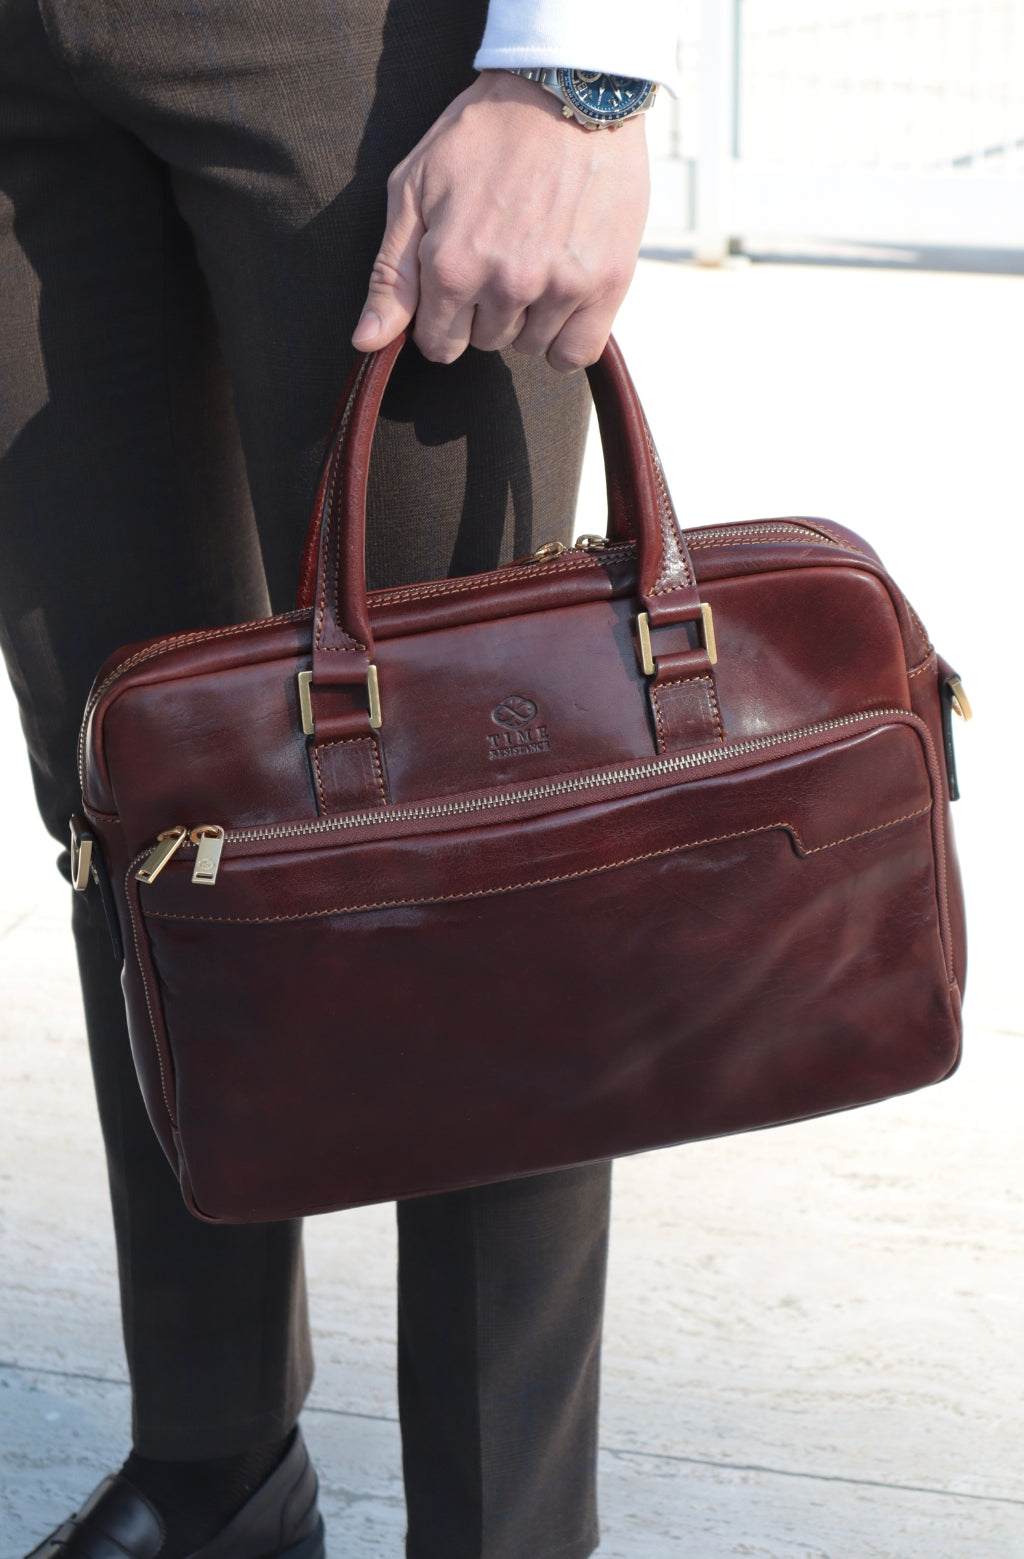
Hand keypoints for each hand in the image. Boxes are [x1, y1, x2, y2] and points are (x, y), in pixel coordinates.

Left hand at [351, 70, 649, 371]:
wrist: (566, 88)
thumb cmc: (484, 132)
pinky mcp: (607, 282)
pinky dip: (567, 338)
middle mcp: (506, 284)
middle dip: (485, 311)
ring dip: (528, 318)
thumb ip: (390, 274)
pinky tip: (562, 301)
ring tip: (535, 259)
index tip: (457, 286)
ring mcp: (560, 286)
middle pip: (486, 343)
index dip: (442, 320)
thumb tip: (367, 342)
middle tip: (501, 253)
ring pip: (530, 346)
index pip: (438, 344)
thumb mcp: (414, 189)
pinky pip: (577, 353)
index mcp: (453, 266)